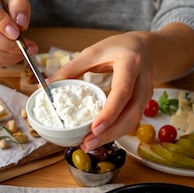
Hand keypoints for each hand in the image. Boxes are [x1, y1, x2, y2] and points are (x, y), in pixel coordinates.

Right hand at [0, 0, 38, 66]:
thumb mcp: (11, 2)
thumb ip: (19, 7)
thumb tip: (21, 23)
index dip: (0, 20)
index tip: (16, 32)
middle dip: (8, 44)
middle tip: (24, 46)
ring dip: (7, 55)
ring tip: (21, 52)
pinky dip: (2, 61)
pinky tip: (12, 56)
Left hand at [51, 25, 193, 151]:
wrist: (147, 48)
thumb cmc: (119, 48)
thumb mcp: (94, 52)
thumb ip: (71, 68)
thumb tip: (46, 85)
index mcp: (130, 64)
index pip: (122, 92)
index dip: (109, 112)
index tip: (94, 128)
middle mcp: (143, 81)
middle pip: (131, 114)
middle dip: (110, 133)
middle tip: (87, 144)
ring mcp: (147, 94)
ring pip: (133, 121)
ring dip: (112, 136)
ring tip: (89, 144)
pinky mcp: (144, 104)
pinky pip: (131, 121)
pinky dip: (116, 131)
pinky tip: (100, 137)